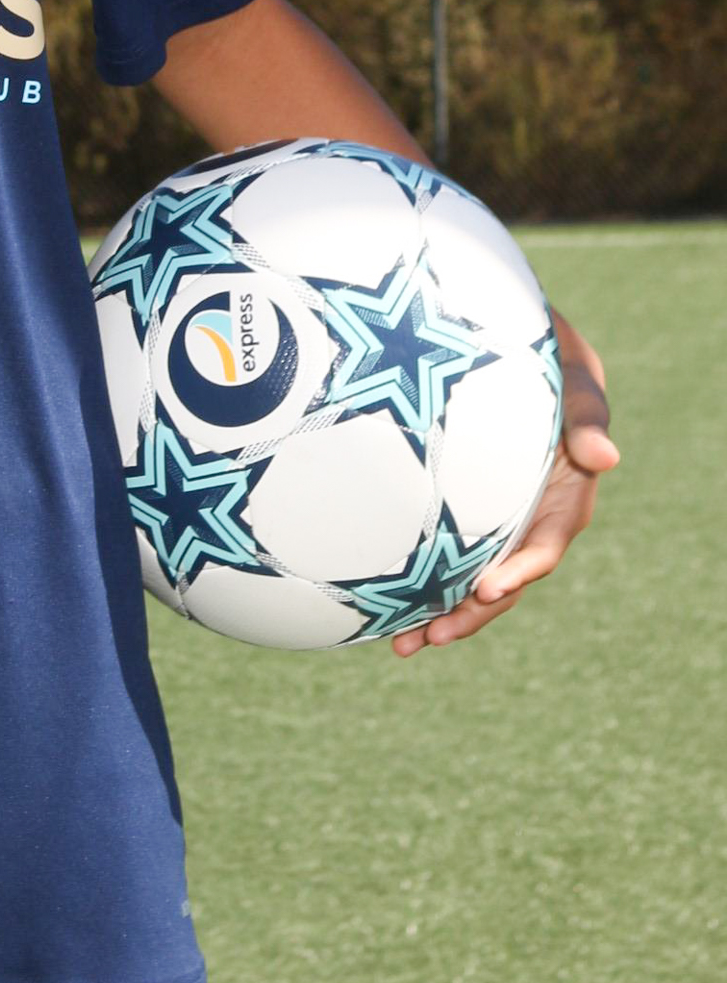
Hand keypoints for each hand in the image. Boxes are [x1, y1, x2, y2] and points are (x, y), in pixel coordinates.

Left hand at [392, 307, 616, 655]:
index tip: (484, 591)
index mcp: (563, 496)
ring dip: (438, 611)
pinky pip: (442, 550)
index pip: (544, 545)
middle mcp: (529, 517)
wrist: (508, 339)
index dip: (517, 572)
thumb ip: (586, 414)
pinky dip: (416, 576)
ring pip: (469, 575)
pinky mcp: (460, 509)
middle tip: (427, 638)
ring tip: (399, 643)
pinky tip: (378, 599)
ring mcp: (494, 518)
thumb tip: (605, 457)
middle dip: (468, 614)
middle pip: (503, 578)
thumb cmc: (548, 356)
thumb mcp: (573, 375)